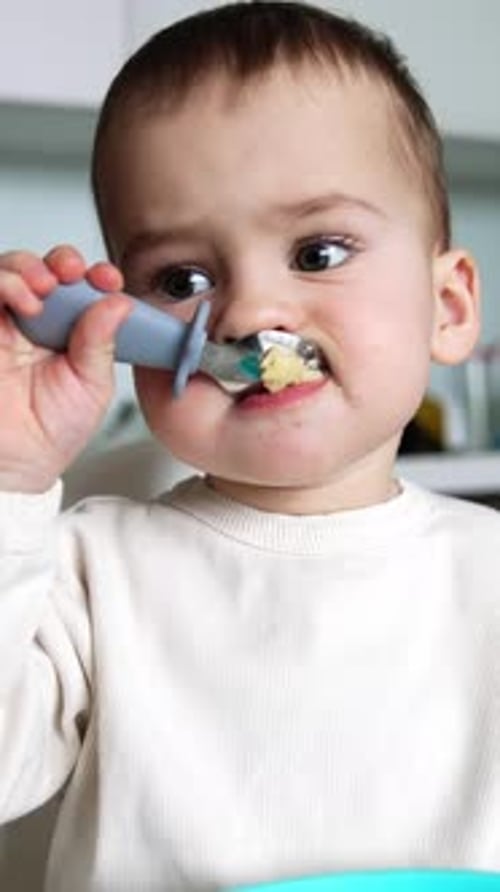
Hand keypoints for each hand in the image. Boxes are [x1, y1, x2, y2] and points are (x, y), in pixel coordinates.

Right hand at [0, 245, 132, 492]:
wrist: (17, 464)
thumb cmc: (51, 432)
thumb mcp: (92, 386)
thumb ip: (101, 344)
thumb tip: (117, 304)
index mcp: (69, 332)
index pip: (82, 289)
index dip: (95, 275)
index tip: (109, 279)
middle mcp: (36, 323)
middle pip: (44, 269)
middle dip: (62, 261)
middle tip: (74, 272)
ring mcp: (4, 325)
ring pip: (10, 271)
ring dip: (29, 266)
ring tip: (46, 286)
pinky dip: (4, 282)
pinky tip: (23, 299)